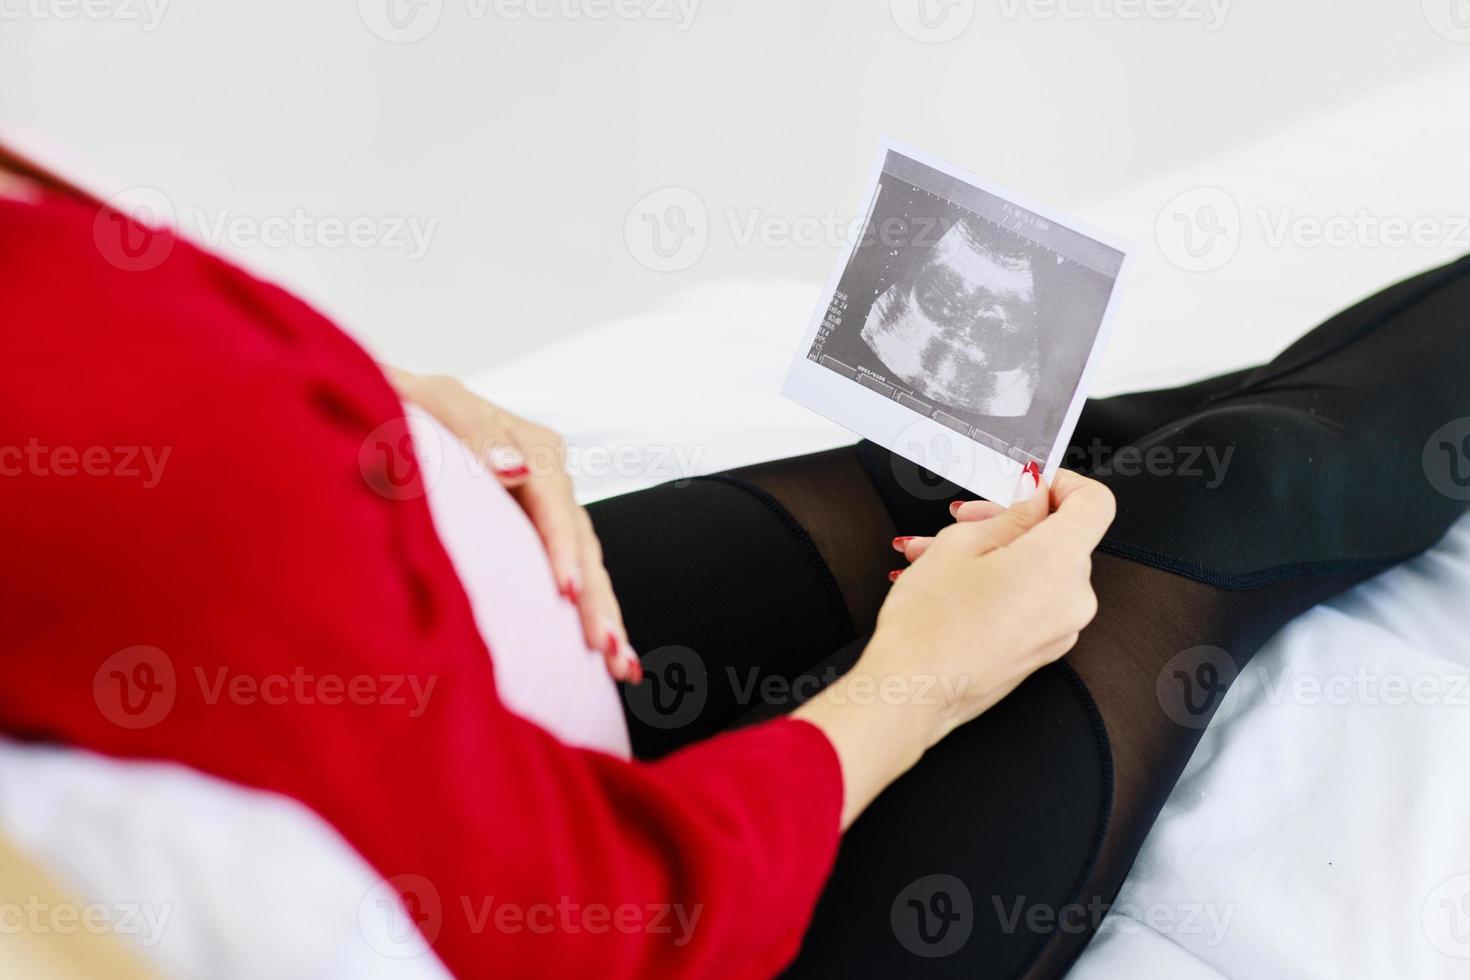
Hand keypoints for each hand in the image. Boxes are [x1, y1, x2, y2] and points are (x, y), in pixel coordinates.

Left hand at [383, 367, 640, 682]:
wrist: (400, 412)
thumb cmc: (411, 409)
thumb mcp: (436, 406)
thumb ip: (475, 434)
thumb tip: (515, 468)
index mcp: (533, 445)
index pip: (555, 501)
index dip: (563, 547)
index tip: (567, 590)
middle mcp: (552, 480)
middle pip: (582, 542)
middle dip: (596, 598)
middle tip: (607, 647)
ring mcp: (550, 512)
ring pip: (587, 566)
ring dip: (604, 616)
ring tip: (622, 665)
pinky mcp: (541, 537)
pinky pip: (574, 577)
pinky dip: (592, 615)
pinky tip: (612, 659)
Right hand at [796, 469, 1113, 826]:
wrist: (912, 693)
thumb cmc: (930, 625)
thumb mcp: (960, 544)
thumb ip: (1010, 515)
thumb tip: (1033, 500)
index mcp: (1060, 563)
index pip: (1094, 504)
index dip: (1063, 483)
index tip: (1030, 482)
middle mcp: (1074, 599)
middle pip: (1059, 537)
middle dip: (1008, 520)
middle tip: (960, 518)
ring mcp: (1061, 631)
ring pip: (1037, 569)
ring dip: (992, 552)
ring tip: (933, 551)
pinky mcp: (1042, 651)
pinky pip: (1030, 600)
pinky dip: (997, 583)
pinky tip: (948, 581)